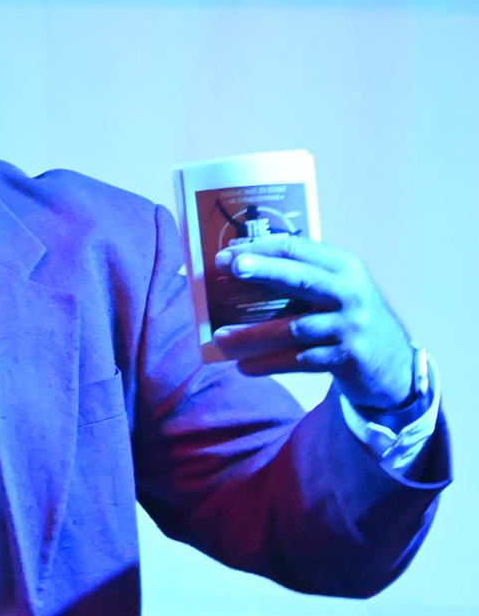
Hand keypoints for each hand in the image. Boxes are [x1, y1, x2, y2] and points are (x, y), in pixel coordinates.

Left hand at [209, 235, 414, 409]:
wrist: (394, 365)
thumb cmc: (349, 320)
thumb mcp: (335, 291)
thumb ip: (299, 277)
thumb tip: (238, 269)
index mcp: (343, 268)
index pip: (299, 249)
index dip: (261, 249)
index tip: (227, 254)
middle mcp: (350, 293)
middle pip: (302, 278)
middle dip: (265, 271)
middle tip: (233, 268)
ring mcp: (350, 326)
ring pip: (294, 328)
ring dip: (253, 334)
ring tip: (221, 338)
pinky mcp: (346, 358)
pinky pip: (299, 360)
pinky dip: (269, 364)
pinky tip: (244, 366)